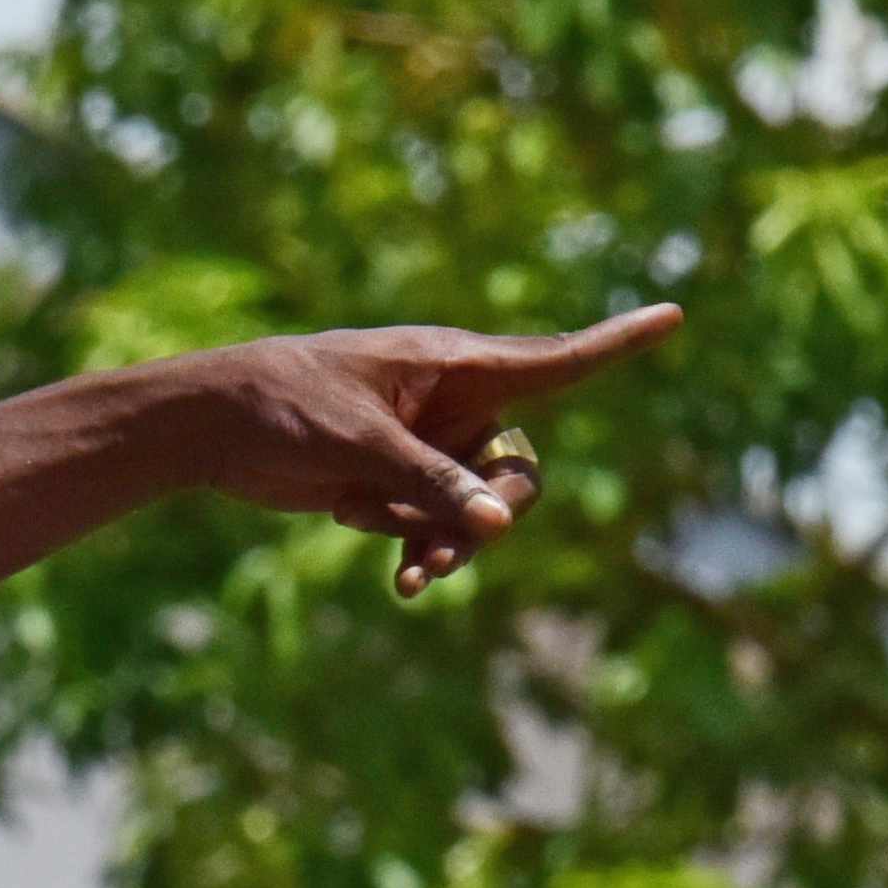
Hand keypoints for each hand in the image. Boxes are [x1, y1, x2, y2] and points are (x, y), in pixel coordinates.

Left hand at [170, 308, 678, 589]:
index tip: (676, 313)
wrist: (211, 428)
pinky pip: (435, 524)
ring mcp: (428, 444)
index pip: (554, 359)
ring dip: (451, 542)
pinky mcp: (396, 480)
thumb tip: (500, 523)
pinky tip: (391, 572)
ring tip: (413, 574)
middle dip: (491, 513)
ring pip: (478, 509)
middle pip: (517, 470)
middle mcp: (454, 403)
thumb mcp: (359, 446)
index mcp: (453, 366)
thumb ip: (430, 482)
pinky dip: (420, 546)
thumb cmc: (283, 408)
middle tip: (442, 549)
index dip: (617, 343)